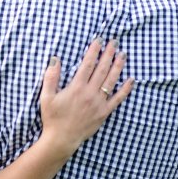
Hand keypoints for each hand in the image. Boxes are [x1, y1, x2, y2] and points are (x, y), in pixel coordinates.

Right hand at [39, 37, 133, 156]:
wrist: (63, 138)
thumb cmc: (52, 117)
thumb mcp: (46, 96)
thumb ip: (51, 77)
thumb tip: (55, 59)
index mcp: (76, 87)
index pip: (88, 64)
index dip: (94, 51)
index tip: (99, 40)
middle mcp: (90, 93)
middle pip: (102, 69)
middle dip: (109, 54)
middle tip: (114, 42)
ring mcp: (99, 103)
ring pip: (112, 81)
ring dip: (118, 66)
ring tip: (123, 55)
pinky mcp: (104, 112)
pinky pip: (118, 99)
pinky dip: (125, 89)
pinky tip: (131, 80)